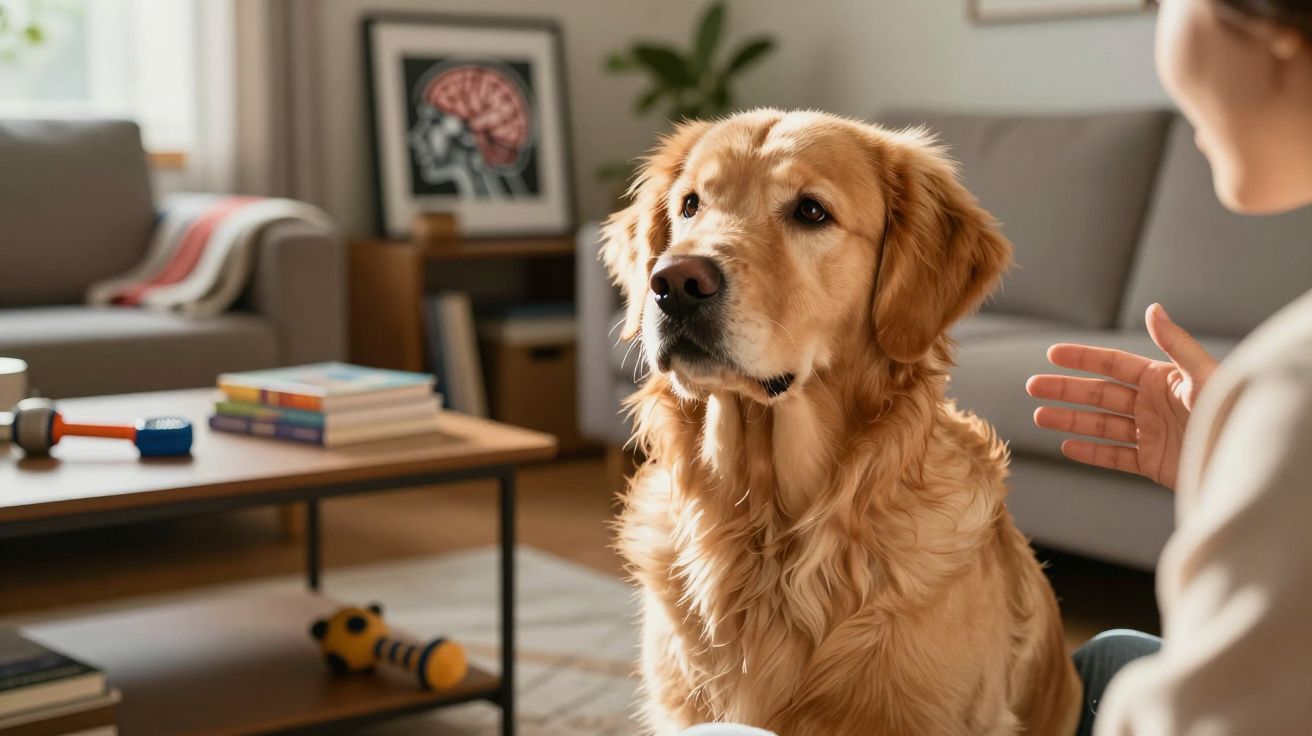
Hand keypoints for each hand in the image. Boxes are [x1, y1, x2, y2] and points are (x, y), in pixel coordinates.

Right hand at [1025, 304, 1218, 490]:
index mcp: (1162, 380)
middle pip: (1099, 395)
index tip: (1052, 354)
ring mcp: (1151, 435)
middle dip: (1065, 390)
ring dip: (1069, 420)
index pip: (1113, 365)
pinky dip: (1091, 453)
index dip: (1083, 358)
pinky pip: (1115, 457)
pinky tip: (1066, 447)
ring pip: (1100, 425)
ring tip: (1039, 416)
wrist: (1244, 460)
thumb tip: (1152, 308)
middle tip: (1032, 386)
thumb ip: (1175, 344)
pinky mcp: (1153, 463)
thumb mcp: (1203, 375)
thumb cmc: (1231, 412)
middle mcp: (1153, 405)